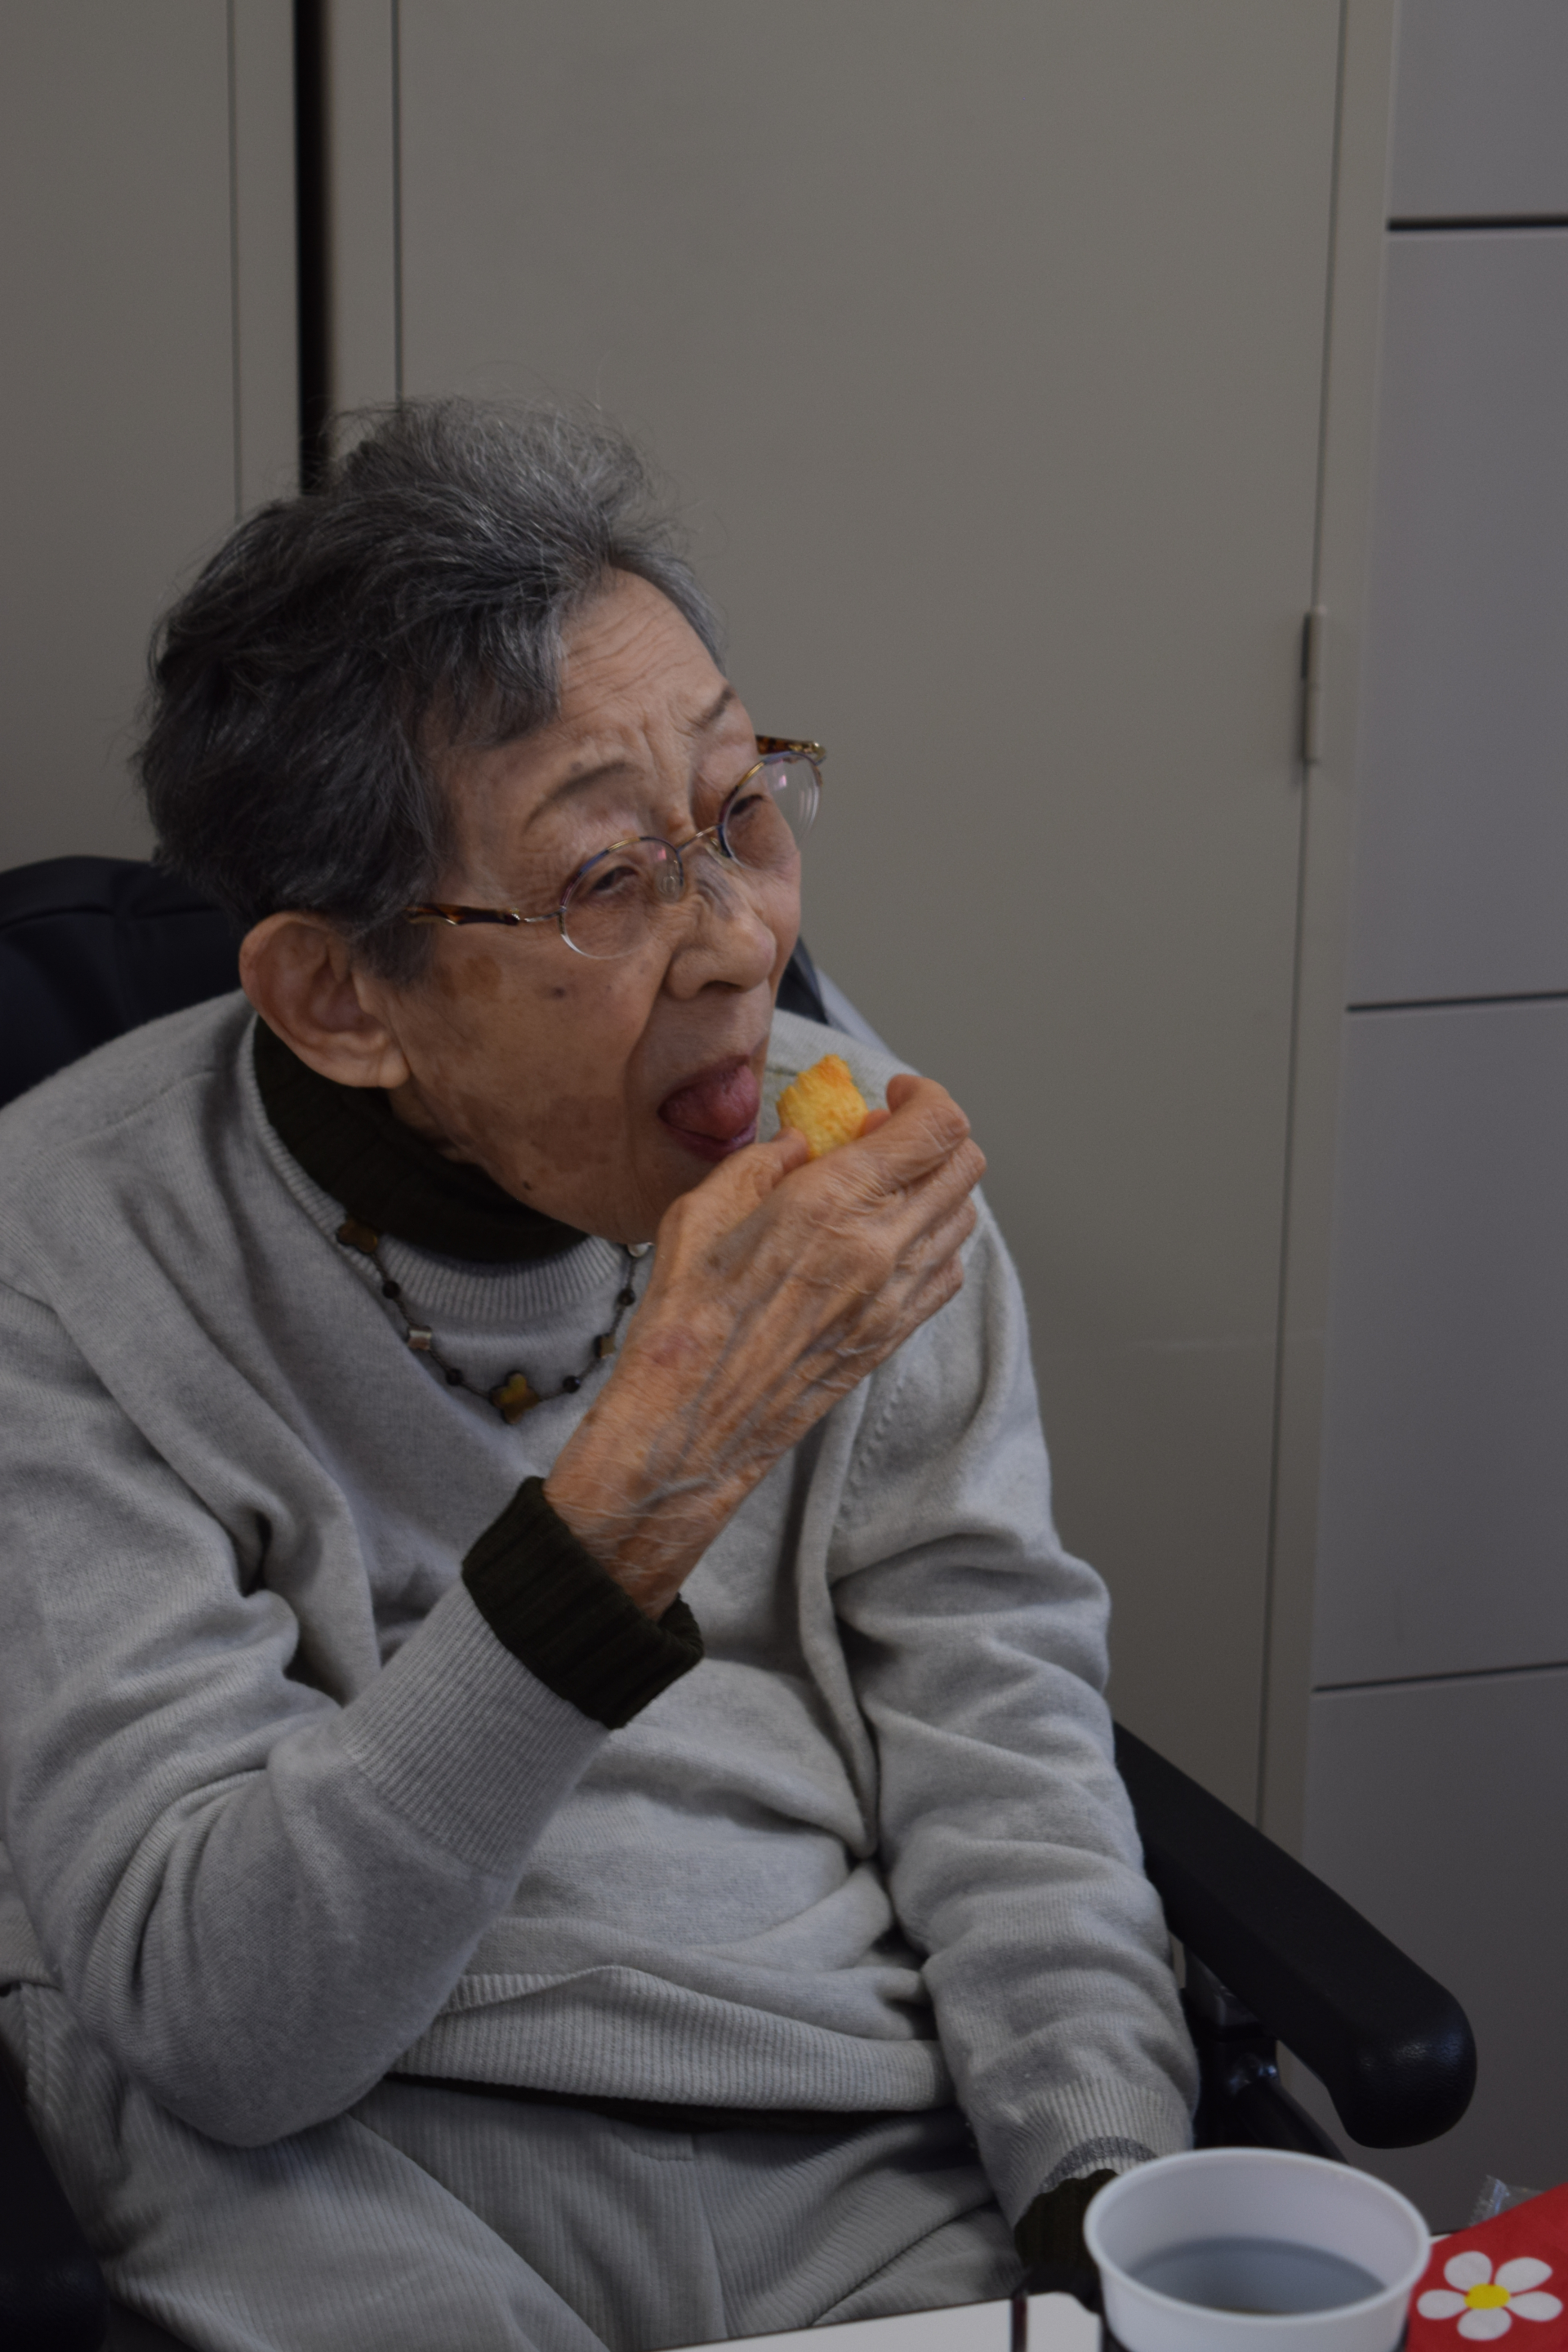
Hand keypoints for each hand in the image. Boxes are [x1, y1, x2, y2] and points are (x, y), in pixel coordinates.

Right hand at [545, 1073, 984, 1614]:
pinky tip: (887, 1239)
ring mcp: (894, 1298)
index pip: (937, 1126)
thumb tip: (802, 1140)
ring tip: (884, 1186)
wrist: (691, 1422)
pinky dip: (933, 1241)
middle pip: (965, 1165)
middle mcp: (881, 1248)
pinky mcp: (892, 1337)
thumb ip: (763, 1161)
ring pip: (963, 1217)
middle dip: (935, 1135)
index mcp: (834, 1204)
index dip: (925, 1095)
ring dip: (936, 1187)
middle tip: (884, 1136)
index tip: (891, 1095)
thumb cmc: (684, 1319)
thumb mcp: (703, 1211)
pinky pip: (947, 1273)